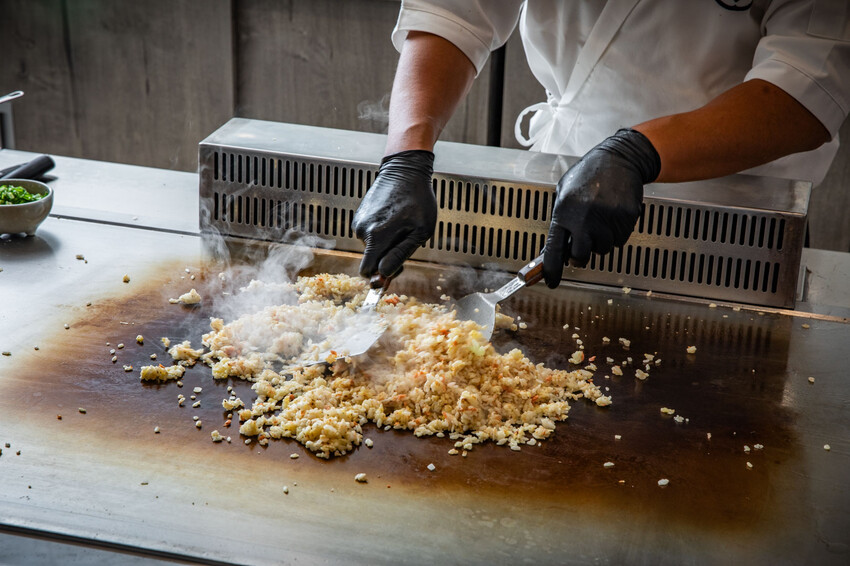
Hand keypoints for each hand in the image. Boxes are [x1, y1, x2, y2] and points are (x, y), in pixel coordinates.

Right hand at [352, 150, 436, 277]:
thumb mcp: (420, 232)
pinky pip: (368, 234)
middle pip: (370, 260)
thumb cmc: (417, 199)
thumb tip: (384, 274)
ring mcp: (359, 222)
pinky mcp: (359, 215)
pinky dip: (379, 233)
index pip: (367, 271)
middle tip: (403, 246)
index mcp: (376, 236)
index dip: (380, 276)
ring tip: (400, 227)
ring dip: (384, 244)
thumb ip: (400, 255)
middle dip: (384, 260)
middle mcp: (362, 230)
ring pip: (370, 247)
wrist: (404, 171)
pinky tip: (392, 220)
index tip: (393, 272)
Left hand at [543, 128, 660, 287]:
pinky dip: (615, 233)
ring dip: (599, 241)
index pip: (554, 249)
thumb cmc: (589, 174)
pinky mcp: (625, 220)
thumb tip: (552, 248)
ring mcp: (606, 220)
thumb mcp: (564, 192)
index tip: (551, 281)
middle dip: (580, 255)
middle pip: (580, 256)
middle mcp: (584, 219)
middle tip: (582, 244)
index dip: (551, 269)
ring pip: (602, 249)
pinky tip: (611, 215)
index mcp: (564, 212)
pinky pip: (619, 240)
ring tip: (599, 219)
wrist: (619, 159)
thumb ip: (560, 220)